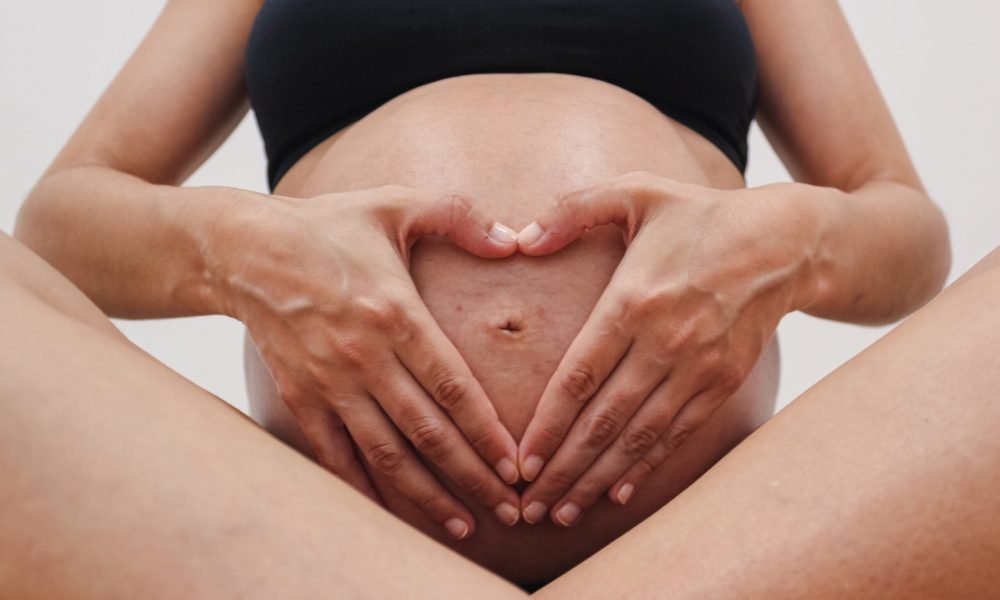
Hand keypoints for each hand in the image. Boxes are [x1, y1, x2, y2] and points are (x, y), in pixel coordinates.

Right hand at [220, 184, 523, 538]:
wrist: (244, 250)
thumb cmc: (330, 225)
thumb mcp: (396, 203)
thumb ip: (460, 217)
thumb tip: (514, 238)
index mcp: (395, 313)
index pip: (453, 387)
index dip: (488, 432)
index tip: (518, 465)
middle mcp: (363, 357)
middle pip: (428, 432)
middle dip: (473, 477)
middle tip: (511, 509)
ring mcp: (328, 383)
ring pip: (386, 455)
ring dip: (427, 496)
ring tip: (464, 525)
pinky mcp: (300, 398)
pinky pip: (336, 455)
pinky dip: (366, 488)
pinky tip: (395, 514)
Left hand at [514, 171, 817, 525]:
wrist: (785, 242)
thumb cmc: (698, 215)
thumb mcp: (636, 192)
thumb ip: (572, 210)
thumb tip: (519, 239)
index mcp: (633, 301)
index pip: (579, 378)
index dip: (547, 426)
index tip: (520, 461)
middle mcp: (664, 342)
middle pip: (603, 420)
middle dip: (563, 468)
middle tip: (531, 506)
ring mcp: (697, 367)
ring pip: (639, 436)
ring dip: (599, 478)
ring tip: (565, 511)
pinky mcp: (723, 382)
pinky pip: (678, 433)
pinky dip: (647, 467)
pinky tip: (619, 493)